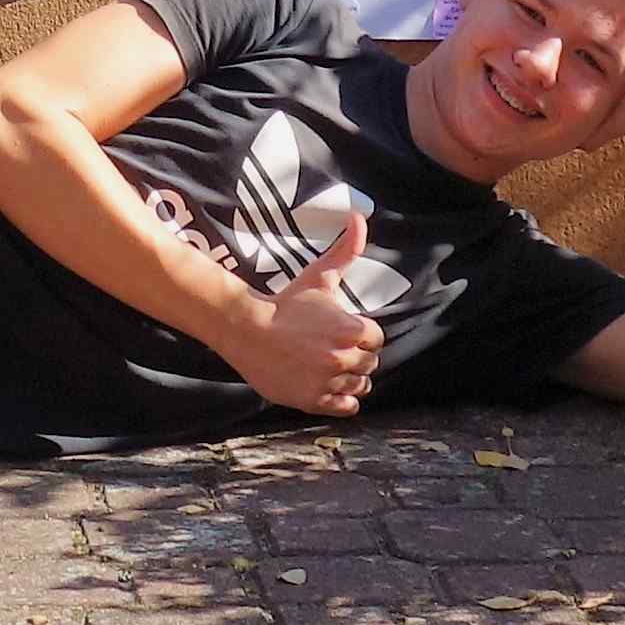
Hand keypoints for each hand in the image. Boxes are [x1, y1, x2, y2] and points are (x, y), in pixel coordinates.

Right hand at [225, 204, 383, 416]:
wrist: (247, 329)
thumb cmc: (286, 302)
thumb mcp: (318, 275)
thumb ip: (345, 249)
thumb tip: (359, 216)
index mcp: (351, 329)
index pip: (377, 339)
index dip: (363, 334)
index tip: (344, 330)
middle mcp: (344, 358)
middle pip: (370, 364)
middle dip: (356, 355)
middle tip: (333, 347)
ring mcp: (329, 381)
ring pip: (360, 386)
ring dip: (350, 377)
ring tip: (330, 366)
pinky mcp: (314, 401)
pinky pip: (346, 408)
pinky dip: (342, 400)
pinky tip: (329, 386)